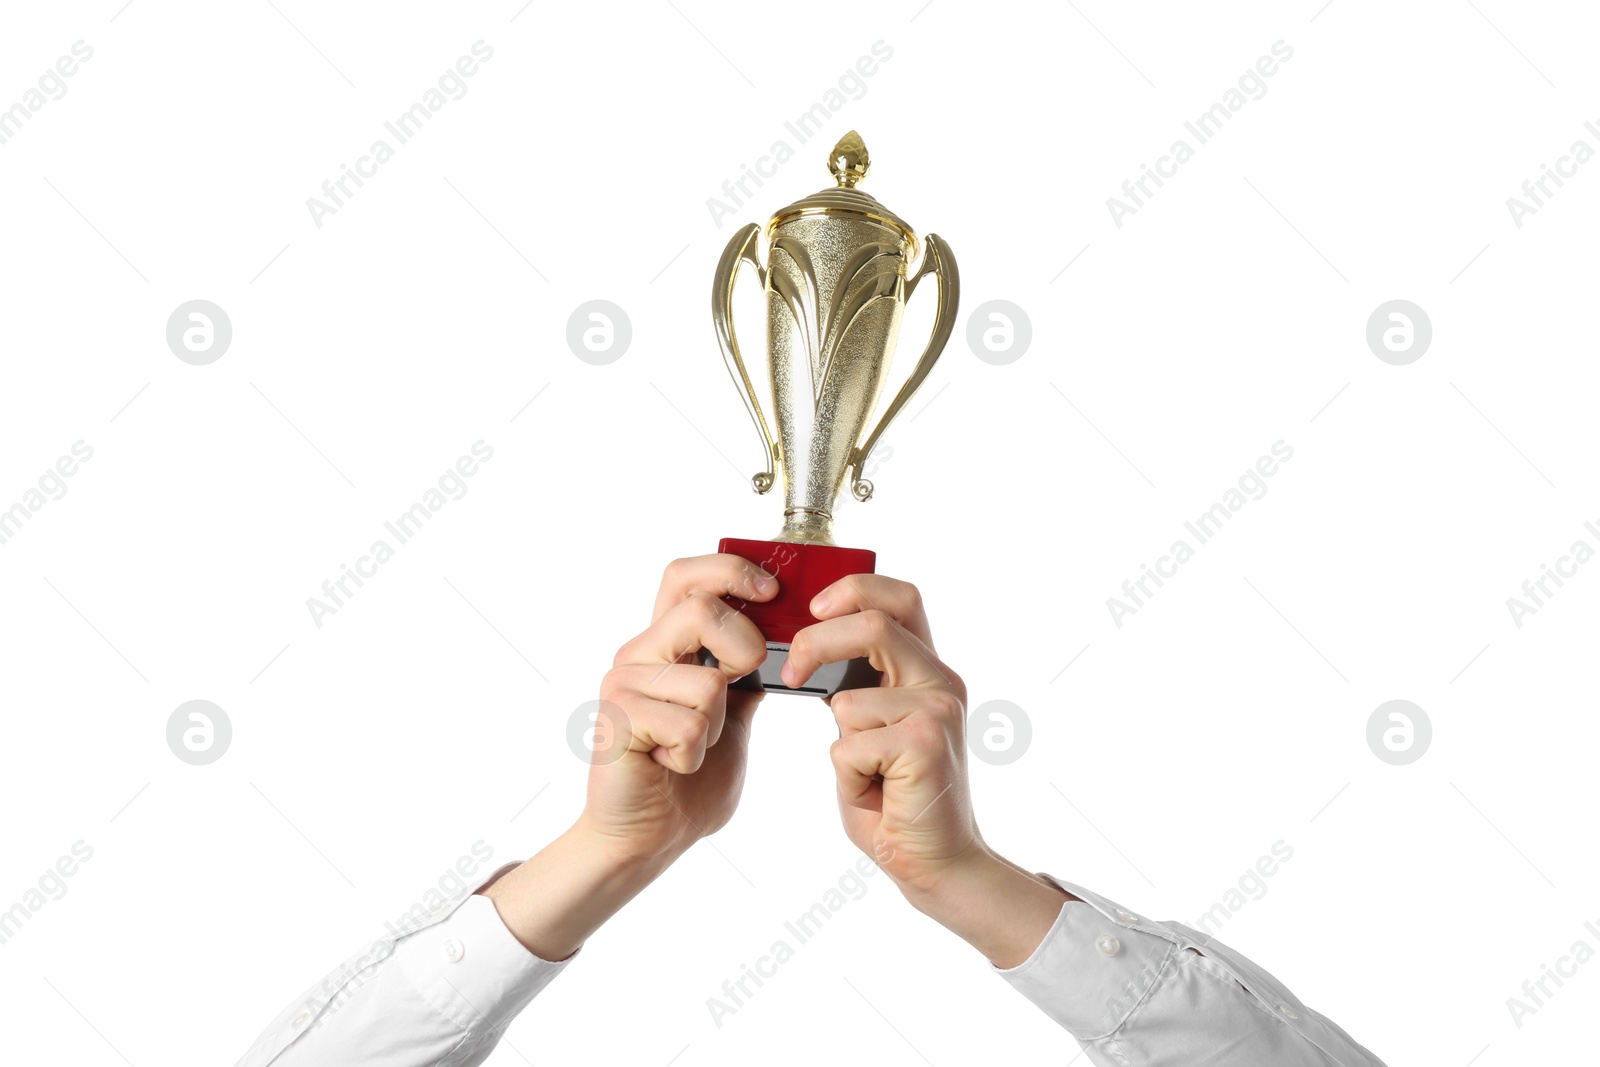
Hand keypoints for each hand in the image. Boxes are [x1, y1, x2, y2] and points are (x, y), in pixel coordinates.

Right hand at [484, 554, 774, 960]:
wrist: (647, 838)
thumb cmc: (688, 781)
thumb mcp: (732, 717)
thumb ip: (745, 677)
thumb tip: (785, 637)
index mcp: (666, 643)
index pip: (687, 575)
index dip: (730, 570)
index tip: (772, 590)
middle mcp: (638, 654)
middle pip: (699, 610)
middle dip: (743, 648)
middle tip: (743, 685)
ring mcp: (623, 684)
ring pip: (705, 681)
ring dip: (716, 726)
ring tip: (690, 747)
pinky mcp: (617, 720)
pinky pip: (688, 726)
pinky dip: (695, 755)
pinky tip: (671, 765)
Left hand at [781, 573, 975, 893]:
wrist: (938, 864)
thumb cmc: (894, 799)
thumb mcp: (868, 728)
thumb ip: (853, 687)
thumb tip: (804, 650)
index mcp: (926, 671)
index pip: (899, 597)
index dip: (854, 588)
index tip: (812, 607)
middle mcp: (941, 682)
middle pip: (875, 623)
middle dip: (818, 642)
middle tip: (792, 674)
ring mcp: (938, 711)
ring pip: (849, 701)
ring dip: (842, 746)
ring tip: (869, 775)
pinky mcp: (927, 744)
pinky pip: (849, 746)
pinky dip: (848, 777)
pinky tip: (878, 795)